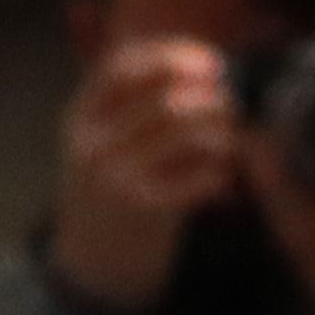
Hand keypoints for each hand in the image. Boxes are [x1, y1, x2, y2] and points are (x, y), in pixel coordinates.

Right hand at [46, 36, 241, 312]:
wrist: (94, 259)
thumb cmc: (113, 186)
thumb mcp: (104, 137)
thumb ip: (135, 100)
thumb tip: (202, 63)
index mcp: (81, 113)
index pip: (124, 65)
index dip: (173, 55)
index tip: (211, 62)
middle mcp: (92, 140)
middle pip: (165, 99)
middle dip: (212, 98)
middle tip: (233, 109)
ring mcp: (115, 175)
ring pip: (183, 131)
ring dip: (222, 131)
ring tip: (232, 141)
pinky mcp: (143, 210)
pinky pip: (198, 177)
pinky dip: (221, 172)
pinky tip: (224, 179)